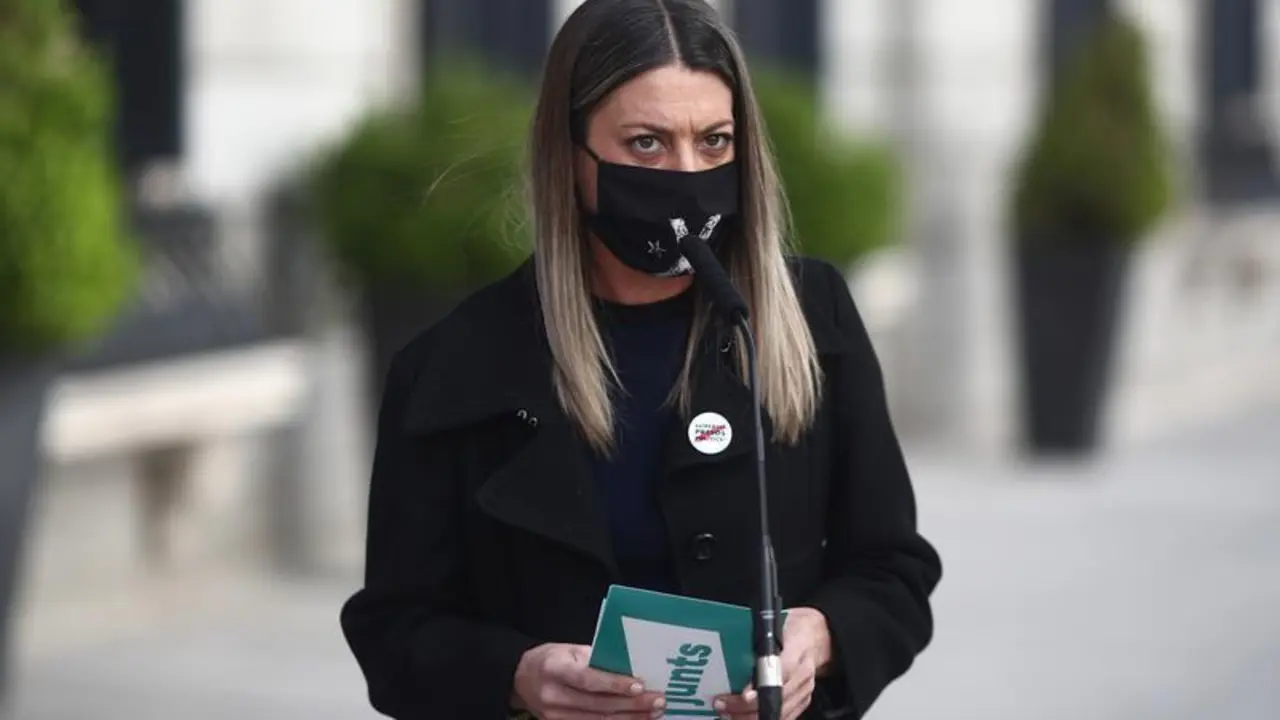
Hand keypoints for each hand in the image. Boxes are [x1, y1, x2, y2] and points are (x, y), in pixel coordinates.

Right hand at [510, 643, 666, 718]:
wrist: (520, 679)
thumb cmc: (551, 659)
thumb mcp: (570, 650)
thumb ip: (596, 659)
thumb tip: (630, 668)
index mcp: (554, 669)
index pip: (588, 679)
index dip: (614, 684)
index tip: (640, 685)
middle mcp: (553, 696)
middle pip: (598, 705)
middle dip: (632, 705)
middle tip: (658, 701)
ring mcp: (554, 717)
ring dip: (630, 718)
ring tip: (653, 713)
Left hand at [713, 608, 832, 719]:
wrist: (816, 636)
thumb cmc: (792, 628)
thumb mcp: (775, 624)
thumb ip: (758, 638)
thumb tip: (732, 649)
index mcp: (798, 649)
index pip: (782, 672)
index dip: (763, 687)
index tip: (744, 695)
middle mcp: (803, 674)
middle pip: (779, 698)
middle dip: (748, 707)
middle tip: (723, 704)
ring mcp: (805, 690)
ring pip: (780, 712)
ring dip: (750, 716)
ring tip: (728, 712)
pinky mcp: (803, 701)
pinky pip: (784, 716)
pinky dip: (763, 718)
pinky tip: (743, 716)